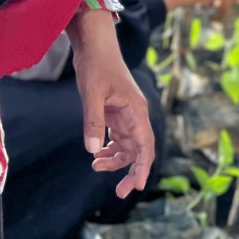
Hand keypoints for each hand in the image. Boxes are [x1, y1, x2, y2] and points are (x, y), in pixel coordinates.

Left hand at [68, 11, 155, 195]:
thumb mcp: (92, 95)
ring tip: (96, 166)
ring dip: (115, 160)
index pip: (145, 145)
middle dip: (131, 171)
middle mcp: (135, 115)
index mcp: (137, 111)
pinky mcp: (115, 113)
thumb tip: (94, 151)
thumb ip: (93, 122)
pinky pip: (117, 138)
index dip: (143, 166)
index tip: (137, 185)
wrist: (94, 46)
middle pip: (139, 150)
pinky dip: (108, 149)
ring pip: (127, 147)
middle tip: (121, 193)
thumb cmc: (97, 65)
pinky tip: (96, 154)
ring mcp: (126, 115)